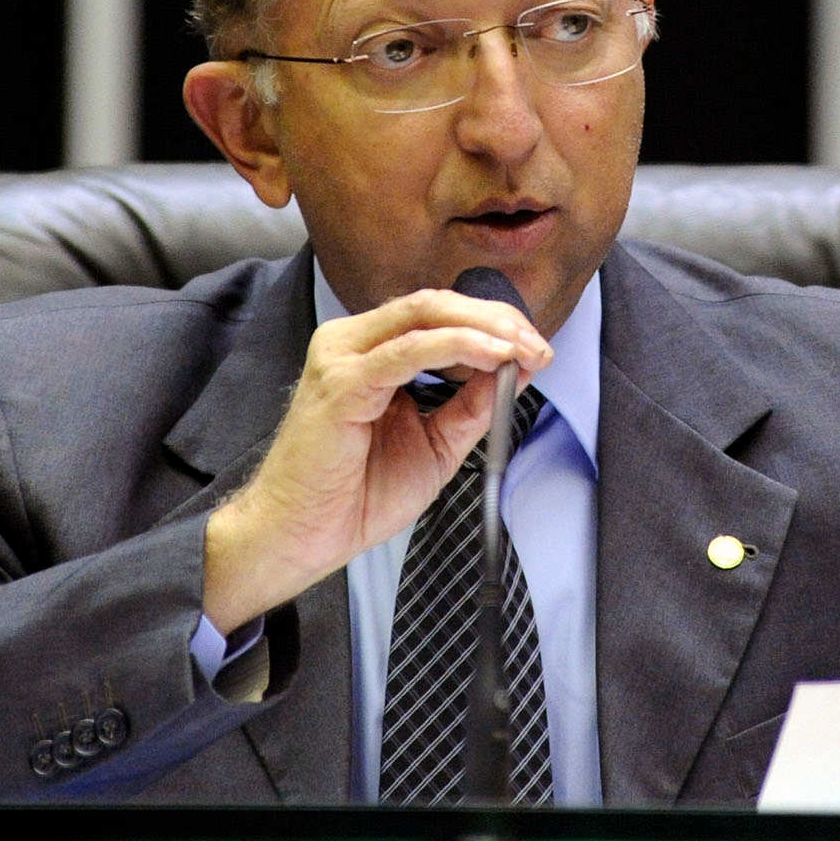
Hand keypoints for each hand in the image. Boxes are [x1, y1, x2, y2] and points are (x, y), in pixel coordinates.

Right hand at [199, 286, 551, 630]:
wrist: (301, 537)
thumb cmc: (353, 495)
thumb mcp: (435, 445)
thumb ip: (469, 406)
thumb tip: (514, 371)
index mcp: (368, 351)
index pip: (437, 314)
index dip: (492, 322)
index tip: (536, 347)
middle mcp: (350, 343)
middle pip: (435, 303)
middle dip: (496, 319)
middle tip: (538, 344)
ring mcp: (342, 359)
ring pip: (425, 315)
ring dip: (485, 328)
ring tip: (524, 348)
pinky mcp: (341, 384)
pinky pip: (408, 351)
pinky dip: (458, 347)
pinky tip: (493, 357)